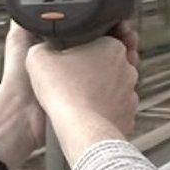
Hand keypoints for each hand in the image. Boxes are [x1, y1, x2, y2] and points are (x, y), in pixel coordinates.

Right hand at [26, 33, 139, 166]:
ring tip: (77, 98)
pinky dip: (103, 111)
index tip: (71, 57)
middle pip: (108, 64)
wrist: (81, 130)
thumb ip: (42, 46)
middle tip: (72, 77)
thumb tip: (44, 48)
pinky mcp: (129, 116)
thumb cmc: (62, 91)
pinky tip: (87, 114)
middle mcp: (128, 68)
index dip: (85, 48)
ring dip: (99, 91)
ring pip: (113, 88)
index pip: (102, 40)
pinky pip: (115, 110)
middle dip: (94, 69)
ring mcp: (130, 94)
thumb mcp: (39, 58)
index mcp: (113, 47)